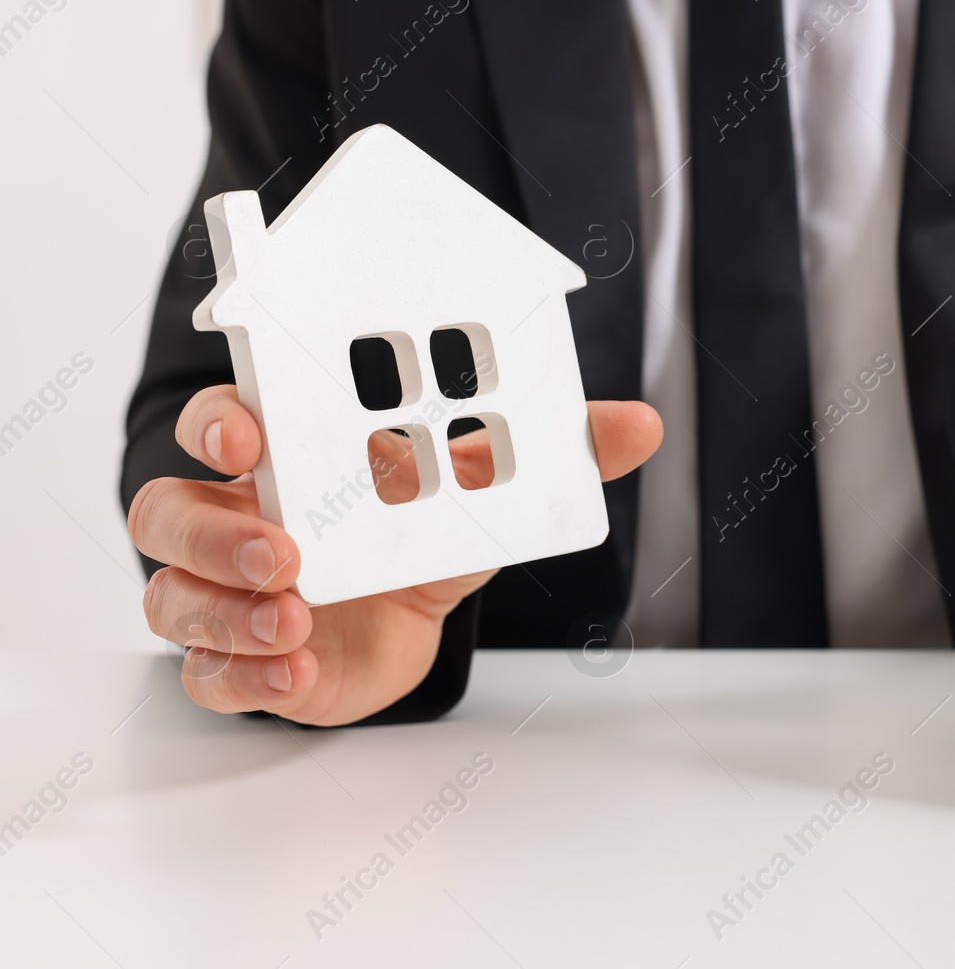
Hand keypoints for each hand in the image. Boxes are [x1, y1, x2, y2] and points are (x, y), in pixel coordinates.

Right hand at [129, 386, 661, 724]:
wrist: (408, 616)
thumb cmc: (417, 531)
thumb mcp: (482, 490)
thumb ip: (550, 454)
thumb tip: (644, 424)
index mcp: (288, 457)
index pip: (222, 422)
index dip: (221, 422)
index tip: (249, 434)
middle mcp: (237, 518)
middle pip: (166, 513)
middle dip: (216, 533)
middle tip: (286, 551)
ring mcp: (228, 592)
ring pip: (172, 596)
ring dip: (226, 610)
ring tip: (296, 618)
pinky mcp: (241, 661)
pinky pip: (204, 673)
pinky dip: (242, 675)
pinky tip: (293, 672)